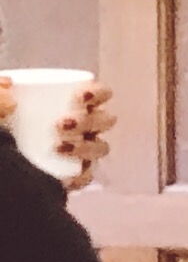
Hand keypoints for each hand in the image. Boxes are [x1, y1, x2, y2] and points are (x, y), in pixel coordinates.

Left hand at [0, 76, 112, 192]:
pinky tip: (65, 175)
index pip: (100, 94)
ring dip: (86, 146)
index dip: (98, 93)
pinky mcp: (71, 177)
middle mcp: (80, 127)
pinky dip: (80, 175)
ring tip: (58, 147)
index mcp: (71, 105)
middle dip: (89, 121)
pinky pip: (86, 176)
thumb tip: (10, 85)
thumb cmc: (2, 126)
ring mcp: (78, 153)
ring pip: (100, 147)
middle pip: (103, 120)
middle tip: (61, 124)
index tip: (80, 97)